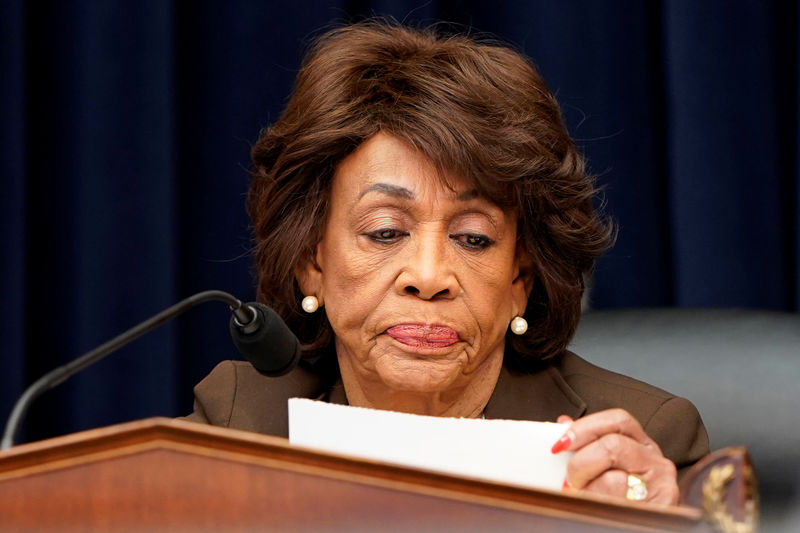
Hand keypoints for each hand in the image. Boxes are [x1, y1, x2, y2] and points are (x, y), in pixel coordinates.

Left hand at [551, 409, 678, 504]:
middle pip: (613, 445)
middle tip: (571, 479)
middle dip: (582, 462)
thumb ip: (585, 445)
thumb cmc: (616, 501)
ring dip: (591, 490)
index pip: (617, 420)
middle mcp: (656, 461)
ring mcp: (662, 484)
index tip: (561, 443)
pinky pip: (620, 504)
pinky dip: (601, 506)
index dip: (585, 428)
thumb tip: (564, 423)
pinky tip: (601, 510)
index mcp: (641, 445)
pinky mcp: (663, 506)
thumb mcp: (601, 469)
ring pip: (614, 479)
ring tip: (588, 498)